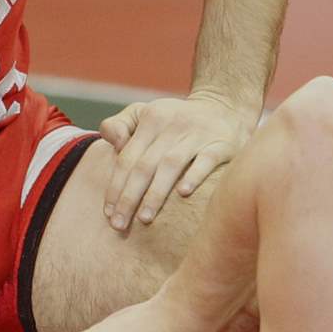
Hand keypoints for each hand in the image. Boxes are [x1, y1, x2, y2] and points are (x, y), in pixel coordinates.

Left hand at [99, 93, 254, 230]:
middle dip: (129, 197)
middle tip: (120, 225)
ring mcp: (197, 134)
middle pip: (145, 165)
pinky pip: (207, 160)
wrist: (223, 106)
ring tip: (144, 218)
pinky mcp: (222, 143)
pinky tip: (183, 194)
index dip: (115, 186)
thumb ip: (118, 126)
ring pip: (171, 165)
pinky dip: (194, 176)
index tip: (108, 214)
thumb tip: (115, 145)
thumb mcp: (144, 112)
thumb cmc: (174, 119)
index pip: (127, 158)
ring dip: (156, 193)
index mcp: (151, 119)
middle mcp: (172, 125)